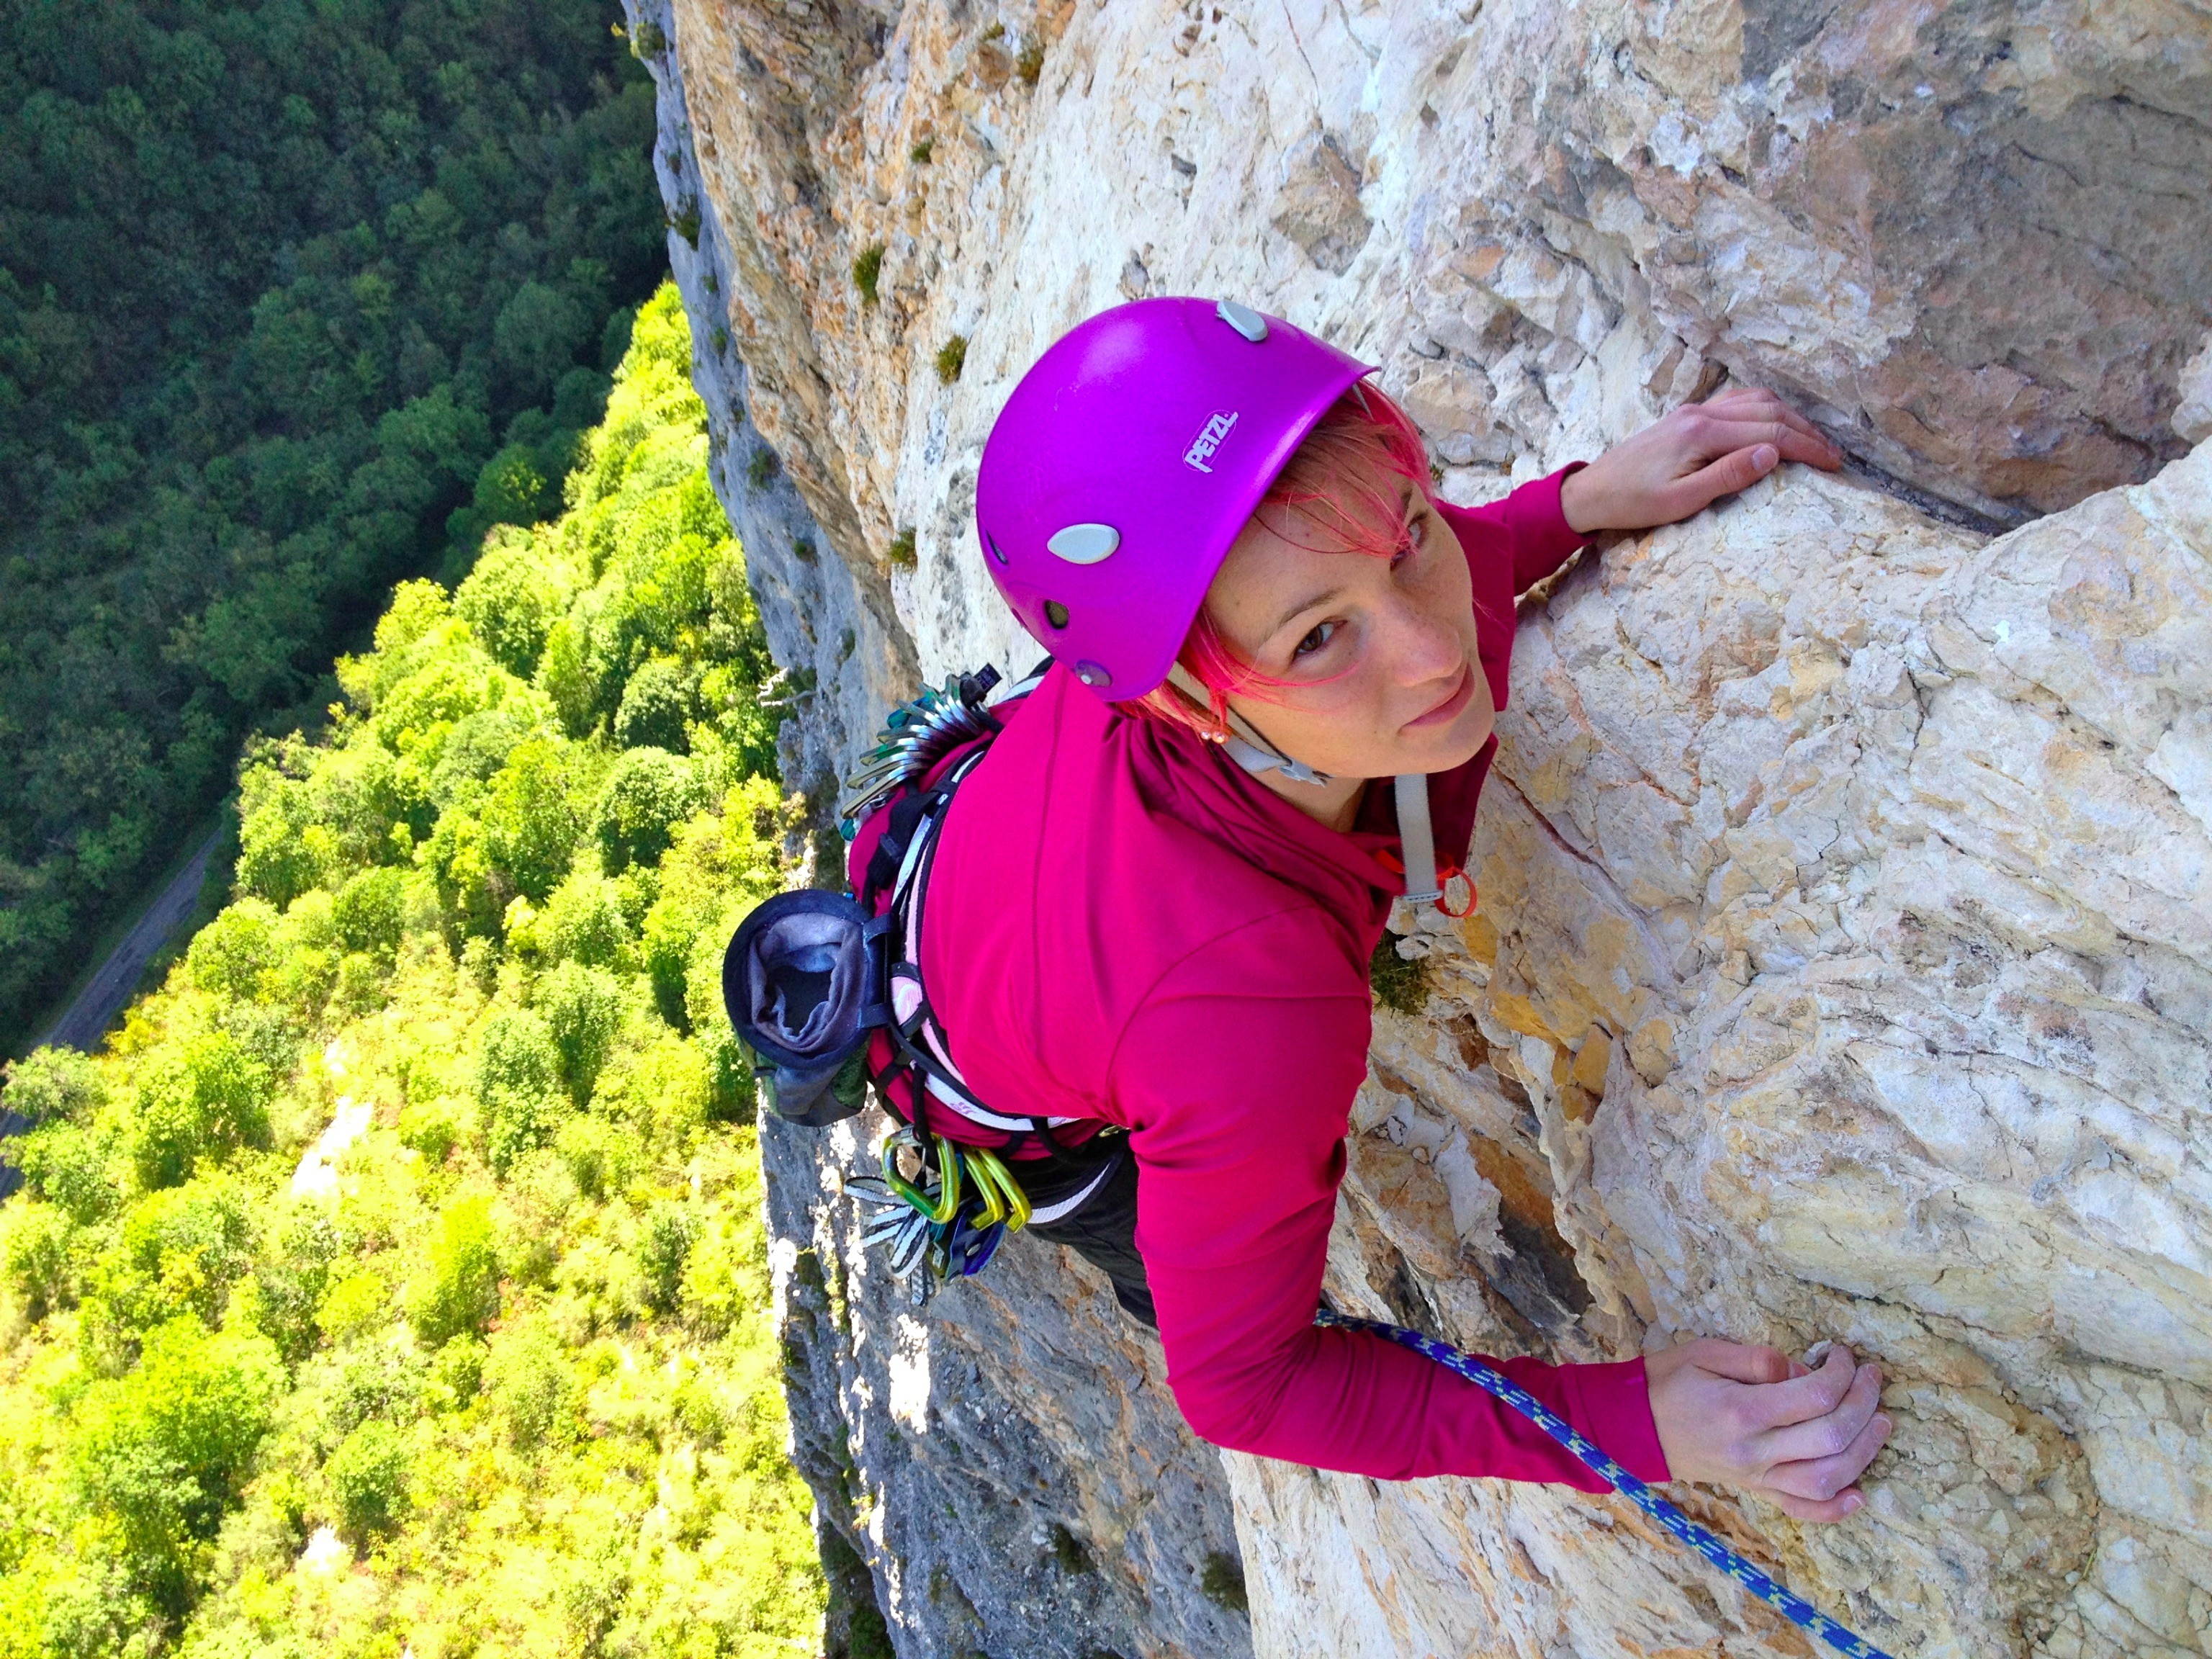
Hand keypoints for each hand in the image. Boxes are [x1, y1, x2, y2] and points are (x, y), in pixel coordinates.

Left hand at [1559, 387, 1844, 533]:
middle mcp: (1700, 413)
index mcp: (1702, 433)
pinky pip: (1736, 401)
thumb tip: (1774, 454)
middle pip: (1769, 412)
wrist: (1591, 492)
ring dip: (1788, 417)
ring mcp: (1693, 410)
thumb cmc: (1632, 504)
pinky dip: (1764, 409)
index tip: (1834, 464)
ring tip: (1812, 440)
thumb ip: (1729, 476)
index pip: (1771, 435)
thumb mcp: (1681, 502)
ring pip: (1755, 401)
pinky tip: (1774, 423)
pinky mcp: (1686, 416)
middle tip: (1833, 455)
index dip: (1808, 448)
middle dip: (1806, 431)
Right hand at [1645, 1338, 1889, 1521]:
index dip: (1841, 1373)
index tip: (1842, 1354)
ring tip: (1880, 1422)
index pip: (1814, 1396)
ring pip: (1828, 1478)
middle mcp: (1755, 1451)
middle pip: (1831, 1437)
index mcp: (1742, 1411)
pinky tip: (1859, 1493)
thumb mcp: (1707, 1353)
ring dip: (1865, 1451)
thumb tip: (1804, 1369)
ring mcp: (1757, 1476)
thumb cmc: (1668, 1382)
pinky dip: (1835, 1508)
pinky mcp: (1756, 1490)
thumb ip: (1759, 1359)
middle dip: (1864, 1403)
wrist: (1634, 1427)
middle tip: (1871, 1378)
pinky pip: (1802, 1509)